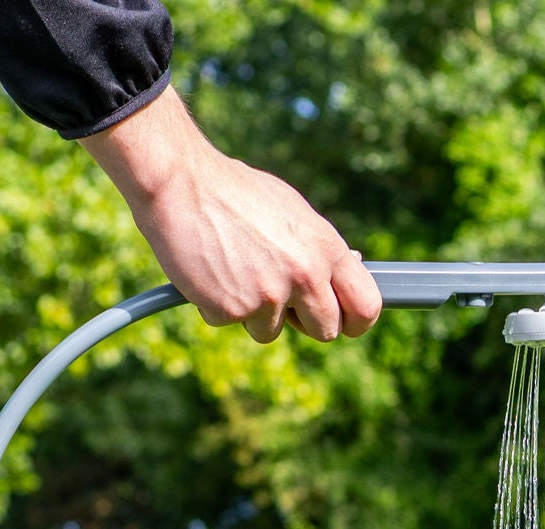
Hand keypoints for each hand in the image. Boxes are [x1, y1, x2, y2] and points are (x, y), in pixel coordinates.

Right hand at [83, 86, 380, 343]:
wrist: (178, 180)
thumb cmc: (233, 192)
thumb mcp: (290, 212)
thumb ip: (318, 248)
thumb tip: (349, 269)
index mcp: (325, 247)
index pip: (366, 306)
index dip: (355, 322)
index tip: (343, 322)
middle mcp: (305, 274)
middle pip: (326, 331)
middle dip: (303, 322)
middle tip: (276, 295)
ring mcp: (270, 295)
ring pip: (272, 332)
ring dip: (254, 312)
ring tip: (233, 267)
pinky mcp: (235, 309)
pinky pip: (232, 324)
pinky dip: (218, 305)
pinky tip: (209, 270)